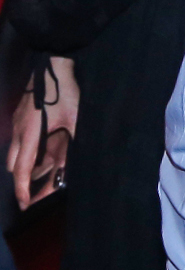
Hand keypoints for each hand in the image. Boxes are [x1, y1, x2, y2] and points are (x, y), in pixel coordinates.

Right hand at [9, 57, 75, 208]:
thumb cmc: (64, 92)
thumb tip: (85, 155)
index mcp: (30, 135)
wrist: (51, 67)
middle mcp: (18, 133)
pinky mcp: (18, 119)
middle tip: (30, 197)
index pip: (22, 169)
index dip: (22, 188)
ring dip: (23, 168)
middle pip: (14, 165)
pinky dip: (25, 154)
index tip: (24, 203)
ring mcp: (16, 125)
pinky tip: (38, 157)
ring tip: (36, 180)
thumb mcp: (77, 118)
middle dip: (21, 182)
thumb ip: (76, 138)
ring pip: (14, 155)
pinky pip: (17, 143)